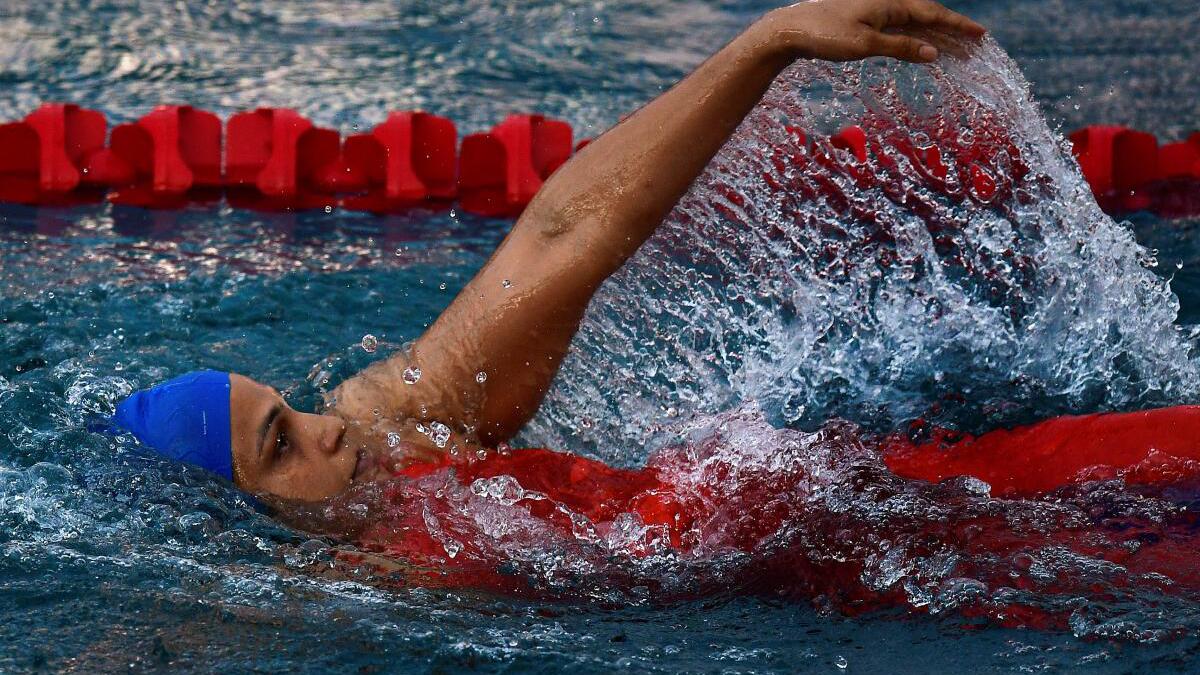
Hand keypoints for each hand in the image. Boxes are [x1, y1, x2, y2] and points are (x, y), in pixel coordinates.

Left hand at [757, 0, 985, 63]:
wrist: (791, 30)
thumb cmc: (826, 35)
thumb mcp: (865, 44)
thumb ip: (901, 47)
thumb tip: (933, 54)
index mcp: (891, 4)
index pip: (934, 14)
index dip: (958, 25)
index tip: (980, 35)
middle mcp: (887, 4)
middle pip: (929, 18)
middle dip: (953, 32)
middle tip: (976, 47)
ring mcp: (876, 13)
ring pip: (914, 24)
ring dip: (936, 37)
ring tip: (957, 51)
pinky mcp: (865, 23)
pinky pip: (899, 30)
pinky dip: (915, 40)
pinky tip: (922, 49)